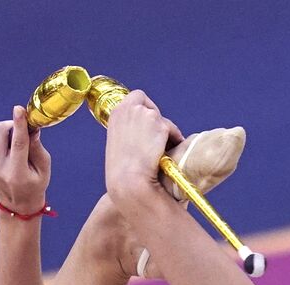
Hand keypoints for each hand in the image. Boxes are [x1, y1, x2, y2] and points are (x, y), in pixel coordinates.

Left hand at [0, 105, 50, 214]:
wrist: (16, 204)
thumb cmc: (33, 182)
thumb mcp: (43, 167)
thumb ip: (37, 146)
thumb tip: (30, 126)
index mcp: (17, 174)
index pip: (18, 144)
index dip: (19, 125)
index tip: (19, 109)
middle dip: (9, 125)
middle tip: (17, 131)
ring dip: (0, 135)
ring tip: (9, 147)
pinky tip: (0, 154)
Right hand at [103, 90, 182, 211]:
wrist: (128, 182)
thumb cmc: (122, 171)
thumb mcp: (119, 143)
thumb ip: (128, 130)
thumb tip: (144, 131)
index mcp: (116, 113)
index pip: (135, 98)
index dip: (144, 109)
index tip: (148, 123)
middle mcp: (129, 108)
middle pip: (150, 105)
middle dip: (156, 120)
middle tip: (157, 139)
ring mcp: (145, 114)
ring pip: (162, 119)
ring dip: (165, 133)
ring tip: (160, 152)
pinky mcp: (160, 124)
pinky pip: (172, 130)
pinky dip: (173, 140)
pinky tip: (167, 154)